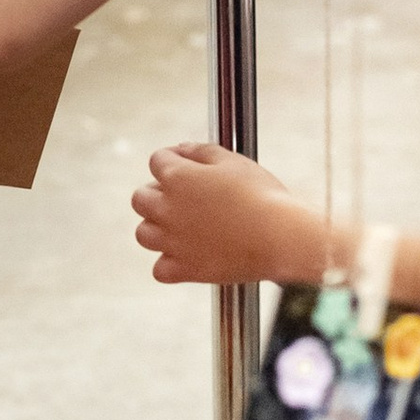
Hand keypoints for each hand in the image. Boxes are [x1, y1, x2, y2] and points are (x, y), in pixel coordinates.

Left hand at [131, 140, 317, 288]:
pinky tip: (185, 255)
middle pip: (140, 198)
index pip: (157, 161)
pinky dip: (168, 264)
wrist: (279, 236)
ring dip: (156, 227)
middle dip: (156, 192)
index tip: (186, 163)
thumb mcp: (233, 161)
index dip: (173, 158)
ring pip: (143, 234)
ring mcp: (173, 242)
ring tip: (178, 226)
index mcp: (177, 177)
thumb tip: (182, 149)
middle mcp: (167, 209)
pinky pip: (160, 270)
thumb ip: (201, 151)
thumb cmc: (260, 195)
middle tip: (180, 196)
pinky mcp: (186, 269)